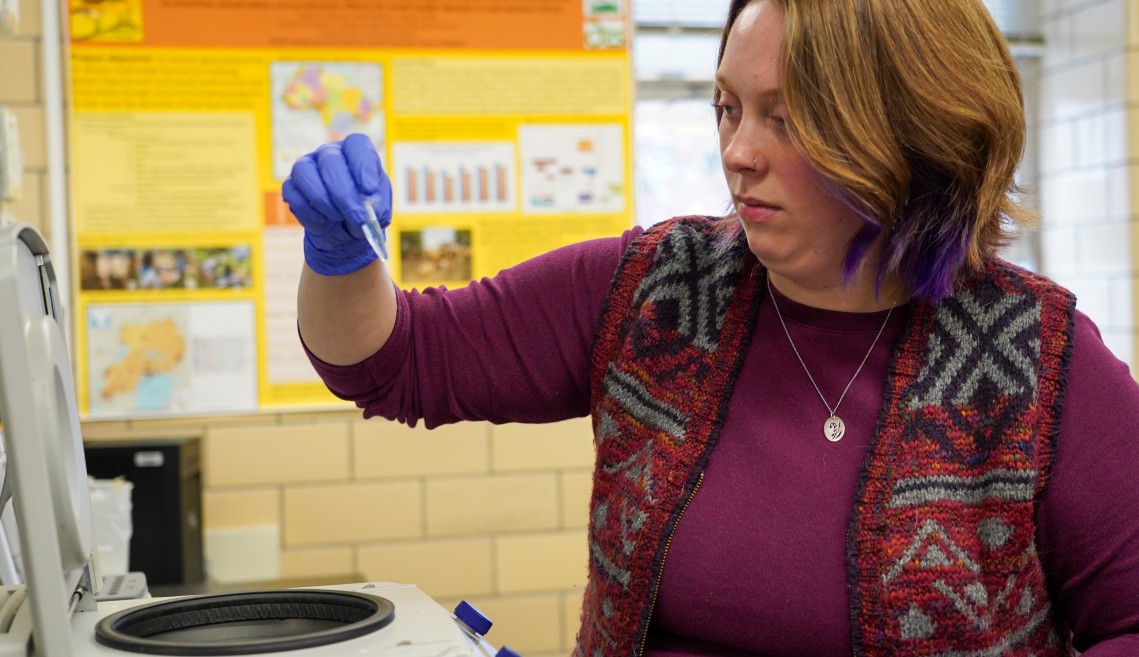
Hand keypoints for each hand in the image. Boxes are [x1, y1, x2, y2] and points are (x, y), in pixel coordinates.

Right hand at [282, 133, 392, 275]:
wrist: (346, 231)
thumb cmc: (365, 211)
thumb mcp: (379, 210)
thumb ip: (378, 206)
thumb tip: (367, 207)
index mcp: (355, 153)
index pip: (356, 144)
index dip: (362, 165)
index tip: (369, 190)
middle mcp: (329, 153)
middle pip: (330, 160)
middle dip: (344, 193)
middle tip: (357, 216)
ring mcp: (308, 166)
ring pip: (305, 172)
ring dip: (323, 199)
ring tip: (338, 217)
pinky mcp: (292, 186)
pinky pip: (292, 192)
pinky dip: (307, 209)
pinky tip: (322, 219)